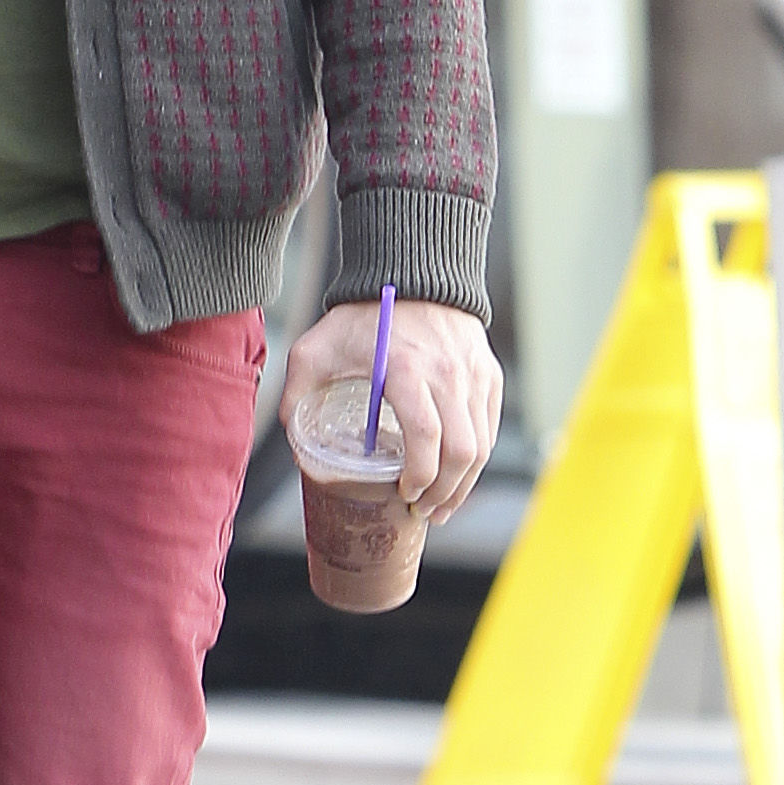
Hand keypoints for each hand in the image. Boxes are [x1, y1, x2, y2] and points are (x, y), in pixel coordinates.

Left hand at [285, 298, 500, 524]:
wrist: (412, 272)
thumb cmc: (363, 314)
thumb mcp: (317, 348)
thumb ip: (298, 393)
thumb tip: (293, 441)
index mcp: (406, 368)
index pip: (426, 435)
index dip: (419, 475)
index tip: (403, 494)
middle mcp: (449, 373)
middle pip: (461, 450)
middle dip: (444, 492)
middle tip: (422, 511)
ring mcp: (474, 374)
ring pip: (482, 445)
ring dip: (464, 484)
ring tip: (441, 506)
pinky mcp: (489, 374)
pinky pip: (490, 428)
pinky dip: (477, 459)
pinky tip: (458, 478)